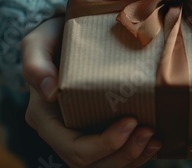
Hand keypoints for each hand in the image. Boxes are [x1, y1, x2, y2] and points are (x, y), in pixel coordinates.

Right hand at [21, 17, 160, 166]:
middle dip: (124, 153)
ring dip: (134, 158)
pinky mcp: (96, 131)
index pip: (74, 148)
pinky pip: (115, 156)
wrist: (63, 35)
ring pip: (105, 165)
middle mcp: (60, 133)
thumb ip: (36, 64)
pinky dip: (137, 154)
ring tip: (155, 138)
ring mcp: (79, 135)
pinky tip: (155, 141)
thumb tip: (50, 90)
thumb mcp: (37, 43)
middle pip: (92, 164)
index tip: (131, 121)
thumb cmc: (50, 38)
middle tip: (150, 131)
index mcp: (44, 119)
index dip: (104, 144)